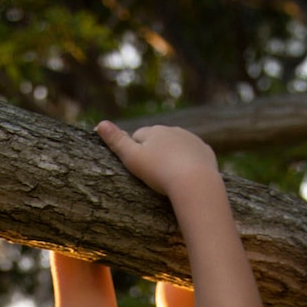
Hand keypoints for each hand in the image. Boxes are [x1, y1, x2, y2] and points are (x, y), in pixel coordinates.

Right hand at [94, 122, 221, 198]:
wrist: (195, 183)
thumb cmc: (159, 172)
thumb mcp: (132, 158)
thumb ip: (116, 142)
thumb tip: (99, 124)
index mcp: (154, 130)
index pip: (138, 136)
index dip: (134, 151)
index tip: (135, 166)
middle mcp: (174, 130)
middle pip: (159, 140)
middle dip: (154, 152)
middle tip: (151, 174)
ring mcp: (192, 140)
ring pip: (177, 147)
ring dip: (172, 157)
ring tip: (169, 178)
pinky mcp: (206, 152)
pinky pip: (194, 156)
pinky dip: (190, 164)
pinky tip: (187, 177)